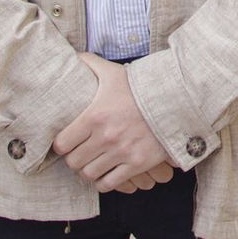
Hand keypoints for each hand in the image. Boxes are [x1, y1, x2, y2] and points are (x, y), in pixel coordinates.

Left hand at [53, 54, 170, 192]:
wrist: (175, 99)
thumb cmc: (140, 87)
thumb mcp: (114, 73)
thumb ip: (91, 64)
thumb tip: (74, 55)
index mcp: (95, 116)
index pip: (62, 144)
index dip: (62, 144)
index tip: (68, 142)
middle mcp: (106, 136)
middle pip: (74, 162)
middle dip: (74, 158)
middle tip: (80, 153)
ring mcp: (122, 152)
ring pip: (89, 174)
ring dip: (88, 170)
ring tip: (93, 163)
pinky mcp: (137, 163)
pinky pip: (110, 183)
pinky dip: (105, 181)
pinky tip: (107, 172)